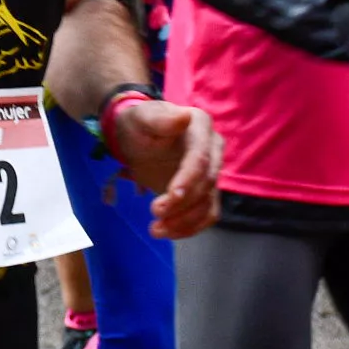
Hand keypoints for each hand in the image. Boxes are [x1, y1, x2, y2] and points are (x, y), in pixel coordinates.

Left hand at [106, 99, 220, 238]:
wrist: (136, 137)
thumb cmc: (139, 124)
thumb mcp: (143, 117)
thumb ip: (162, 119)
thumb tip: (185, 116)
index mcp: (201, 127)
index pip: (201, 158)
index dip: (189, 179)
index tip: (172, 196)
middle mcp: (213, 150)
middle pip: (207, 184)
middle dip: (183, 204)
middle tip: (154, 212)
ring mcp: (211, 173)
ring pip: (208, 204)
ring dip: (185, 222)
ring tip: (156, 230)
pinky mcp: (204, 192)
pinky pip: (206, 215)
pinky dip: (189, 228)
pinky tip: (167, 232)